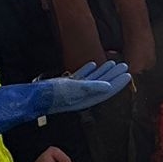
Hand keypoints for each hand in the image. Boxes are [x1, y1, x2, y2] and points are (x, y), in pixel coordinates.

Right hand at [0, 61, 132, 136]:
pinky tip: (92, 64)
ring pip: (93, 80)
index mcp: (87, 98)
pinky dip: (88, 70)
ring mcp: (74, 90)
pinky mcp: (66, 85)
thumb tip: (109, 87)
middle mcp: (83, 95)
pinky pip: (80, 77)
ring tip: (114, 63)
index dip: (118, 83)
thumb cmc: (53, 95)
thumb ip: (92, 87)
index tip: (128, 74)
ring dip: (103, 71)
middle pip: (103, 84)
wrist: (34, 97)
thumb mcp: (74, 89)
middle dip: (114, 75)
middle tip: (125, 66)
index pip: (107, 90)